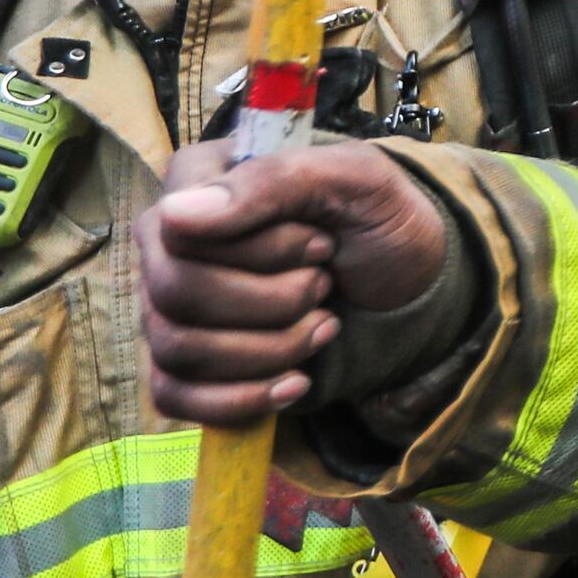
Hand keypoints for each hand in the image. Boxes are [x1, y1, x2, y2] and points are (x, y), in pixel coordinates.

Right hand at [136, 140, 451, 424]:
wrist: (408, 281)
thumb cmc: (378, 218)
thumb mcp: (355, 179)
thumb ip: (272, 181)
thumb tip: (175, 214)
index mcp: (197, 180)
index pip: (180, 233)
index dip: (261, 251)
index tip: (322, 245)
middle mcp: (169, 243)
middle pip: (176, 296)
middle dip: (273, 302)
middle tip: (325, 285)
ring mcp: (169, 306)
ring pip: (178, 350)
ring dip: (270, 348)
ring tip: (324, 325)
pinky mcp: (185, 362)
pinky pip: (173, 397)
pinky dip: (241, 399)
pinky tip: (295, 383)